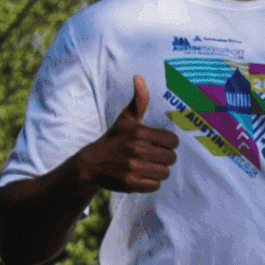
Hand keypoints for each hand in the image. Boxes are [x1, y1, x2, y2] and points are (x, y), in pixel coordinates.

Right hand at [77, 76, 178, 194]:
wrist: (92, 164)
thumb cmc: (114, 140)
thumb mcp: (126, 119)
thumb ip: (138, 101)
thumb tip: (139, 78)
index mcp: (140, 133)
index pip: (173, 141)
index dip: (167, 144)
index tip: (156, 144)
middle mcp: (137, 149)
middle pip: (171, 158)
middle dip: (163, 158)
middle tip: (150, 156)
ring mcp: (134, 167)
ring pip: (165, 173)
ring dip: (157, 171)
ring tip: (145, 166)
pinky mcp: (131, 183)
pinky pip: (155, 185)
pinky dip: (150, 182)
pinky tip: (139, 175)